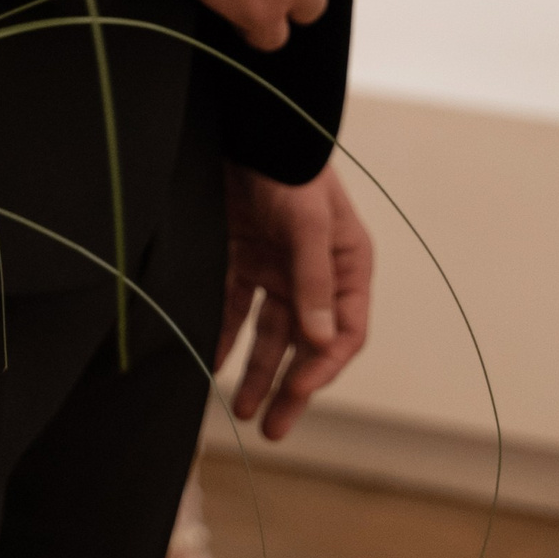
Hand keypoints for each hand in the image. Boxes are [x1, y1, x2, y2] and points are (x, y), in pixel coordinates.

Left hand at [221, 161, 371, 438]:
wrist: (249, 127)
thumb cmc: (291, 169)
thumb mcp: (309, 223)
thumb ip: (314, 281)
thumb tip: (318, 342)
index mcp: (346, 269)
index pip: (343, 334)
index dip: (321, 368)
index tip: (297, 392)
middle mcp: (313, 276)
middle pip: (305, 343)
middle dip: (290, 387)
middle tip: (274, 430)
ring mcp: (276, 268)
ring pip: (268, 333)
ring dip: (257, 371)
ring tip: (242, 412)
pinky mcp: (241, 257)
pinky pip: (233, 307)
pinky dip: (224, 335)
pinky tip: (212, 362)